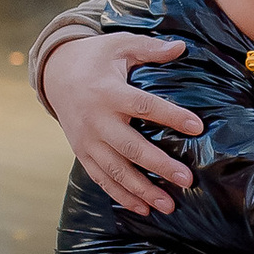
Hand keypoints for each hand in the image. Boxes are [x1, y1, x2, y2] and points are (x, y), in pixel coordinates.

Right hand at [43, 30, 201, 215]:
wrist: (55, 74)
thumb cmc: (96, 58)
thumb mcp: (120, 45)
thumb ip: (150, 48)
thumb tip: (182, 47)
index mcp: (109, 92)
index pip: (143, 106)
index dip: (171, 116)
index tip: (197, 127)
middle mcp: (97, 120)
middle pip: (131, 147)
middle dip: (159, 165)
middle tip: (187, 179)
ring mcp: (87, 141)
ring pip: (116, 170)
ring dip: (142, 190)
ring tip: (169, 205)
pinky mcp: (82, 153)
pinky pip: (102, 179)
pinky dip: (122, 196)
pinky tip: (144, 209)